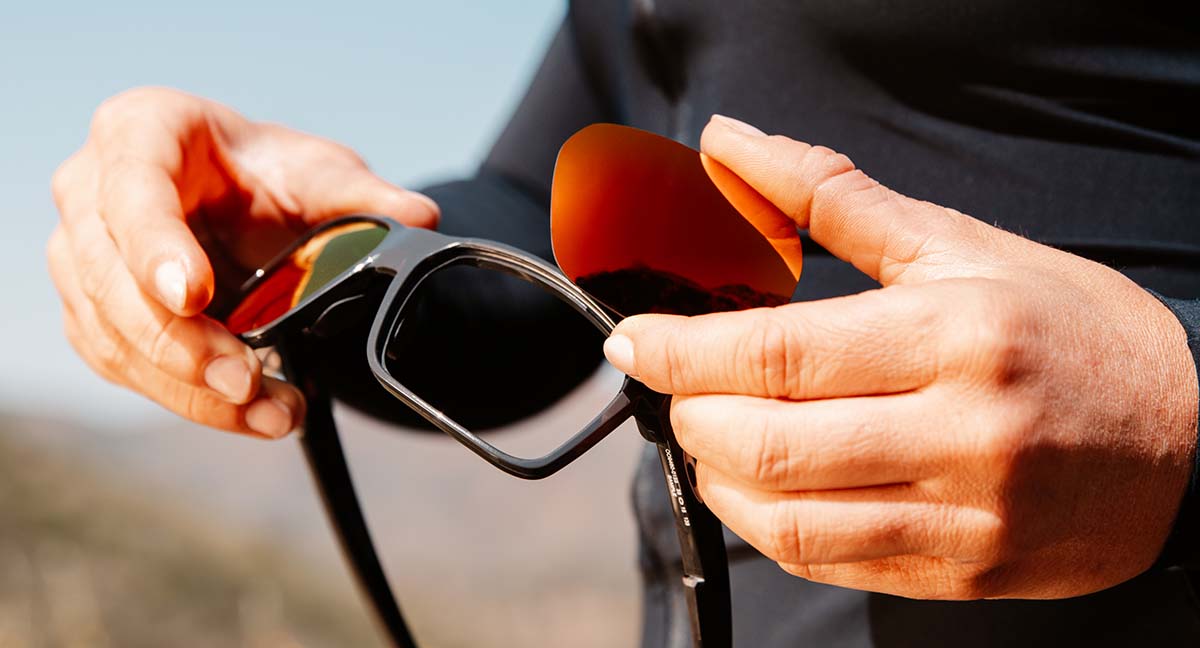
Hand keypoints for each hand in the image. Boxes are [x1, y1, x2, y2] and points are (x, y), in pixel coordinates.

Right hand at [47, 87, 438, 437]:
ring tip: (269, 413)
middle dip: (180, 342)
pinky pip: (126, 366)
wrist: (246, 203)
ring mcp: (82, 258)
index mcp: (140, 131)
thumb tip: (420, 217)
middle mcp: (92, 192)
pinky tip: (248, 415)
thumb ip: (365, 196)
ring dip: (188, 387)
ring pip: (113, 335)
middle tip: (246, 382)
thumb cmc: (268, 174)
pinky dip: (188, 399)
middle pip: (111, 278)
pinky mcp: (96, 314)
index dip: (155, 246)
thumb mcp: (320, 172)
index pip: (132, 189)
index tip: (194, 296)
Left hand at [603, 114, 1198, 598]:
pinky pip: (830, 561)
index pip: (774, 353)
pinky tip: (763, 486)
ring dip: (718, 476)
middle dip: (689, 415)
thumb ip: (829, 197)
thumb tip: (728, 143)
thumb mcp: (960, 246)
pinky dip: (769, 525)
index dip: (680, 351)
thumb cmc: (1070, 330)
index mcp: (955, 335)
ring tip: (715, 434)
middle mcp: (961, 432)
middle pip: (765, 443)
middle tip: (676, 386)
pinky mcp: (965, 573)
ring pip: (786, 518)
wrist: (1194, 439)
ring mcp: (965, 516)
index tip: (632, 343)